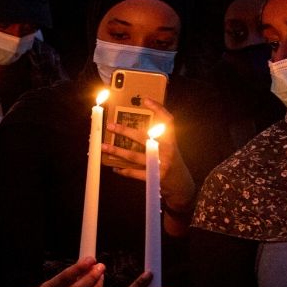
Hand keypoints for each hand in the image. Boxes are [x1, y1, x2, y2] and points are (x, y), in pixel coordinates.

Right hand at [24, 257, 104, 286]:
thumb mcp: (54, 281)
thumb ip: (70, 273)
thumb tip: (89, 262)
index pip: (64, 278)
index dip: (79, 268)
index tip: (91, 259)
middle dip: (91, 277)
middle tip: (101, 266)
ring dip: (97, 286)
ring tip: (101, 275)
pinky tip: (98, 285)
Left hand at [101, 99, 196, 215]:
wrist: (182, 186)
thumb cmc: (171, 163)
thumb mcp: (169, 148)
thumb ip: (158, 138)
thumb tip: (135, 127)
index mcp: (171, 141)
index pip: (167, 121)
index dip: (158, 109)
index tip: (145, 99)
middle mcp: (167, 151)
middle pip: (143, 137)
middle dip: (125, 131)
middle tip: (110, 125)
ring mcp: (161, 165)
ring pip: (134, 156)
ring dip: (117, 151)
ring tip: (103, 147)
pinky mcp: (155, 178)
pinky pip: (135, 173)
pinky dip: (123, 170)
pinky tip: (114, 167)